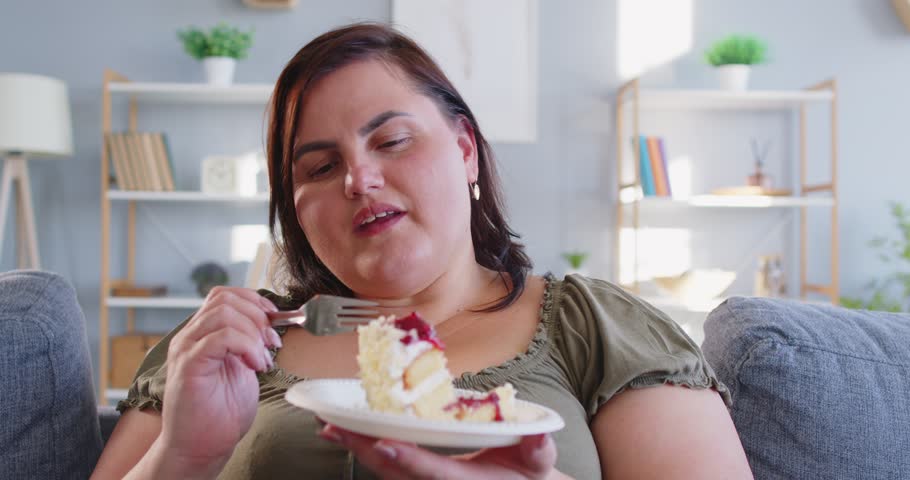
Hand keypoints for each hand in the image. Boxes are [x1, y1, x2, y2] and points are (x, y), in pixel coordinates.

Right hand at [158, 286, 281, 472]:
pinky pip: (220, 337)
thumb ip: (248, 343)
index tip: (274, 319)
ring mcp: (186, 349)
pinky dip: (246, 346)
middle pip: (224, 299)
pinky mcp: (189, 365)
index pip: (223, 295)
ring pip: (223, 313)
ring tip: (262, 357)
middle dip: (257, 315)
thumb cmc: (221, 411)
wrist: (200, 447)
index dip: (254, 300)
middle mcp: (190, 337)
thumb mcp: (242, 367)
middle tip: (271, 343)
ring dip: (253, 332)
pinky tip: (255, 365)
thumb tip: (271, 323)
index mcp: (202, 334)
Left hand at [319, 423, 557, 479]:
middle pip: (395, 472)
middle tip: (334, 428)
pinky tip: (347, 432)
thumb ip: (538, 451)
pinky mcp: (419, 473)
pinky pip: (389, 465)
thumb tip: (538, 439)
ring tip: (330, 427)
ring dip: (357, 448)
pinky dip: (366, 448)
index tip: (382, 443)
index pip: (431, 471)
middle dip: (363, 450)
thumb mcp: (539, 461)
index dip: (407, 458)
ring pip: (385, 470)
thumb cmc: (527, 473)